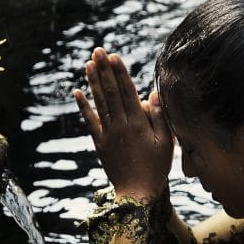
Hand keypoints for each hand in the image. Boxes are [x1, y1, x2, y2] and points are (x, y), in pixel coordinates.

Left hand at [74, 47, 171, 200]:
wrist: (137, 192)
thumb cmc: (156, 167)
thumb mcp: (166, 142)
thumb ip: (159, 117)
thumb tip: (152, 94)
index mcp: (138, 123)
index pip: (127, 91)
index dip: (120, 72)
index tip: (114, 57)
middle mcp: (120, 125)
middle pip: (111, 92)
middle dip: (104, 70)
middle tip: (98, 51)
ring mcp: (108, 133)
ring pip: (99, 102)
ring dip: (93, 82)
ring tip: (88, 64)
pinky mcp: (99, 143)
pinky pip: (90, 121)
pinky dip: (83, 106)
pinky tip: (77, 92)